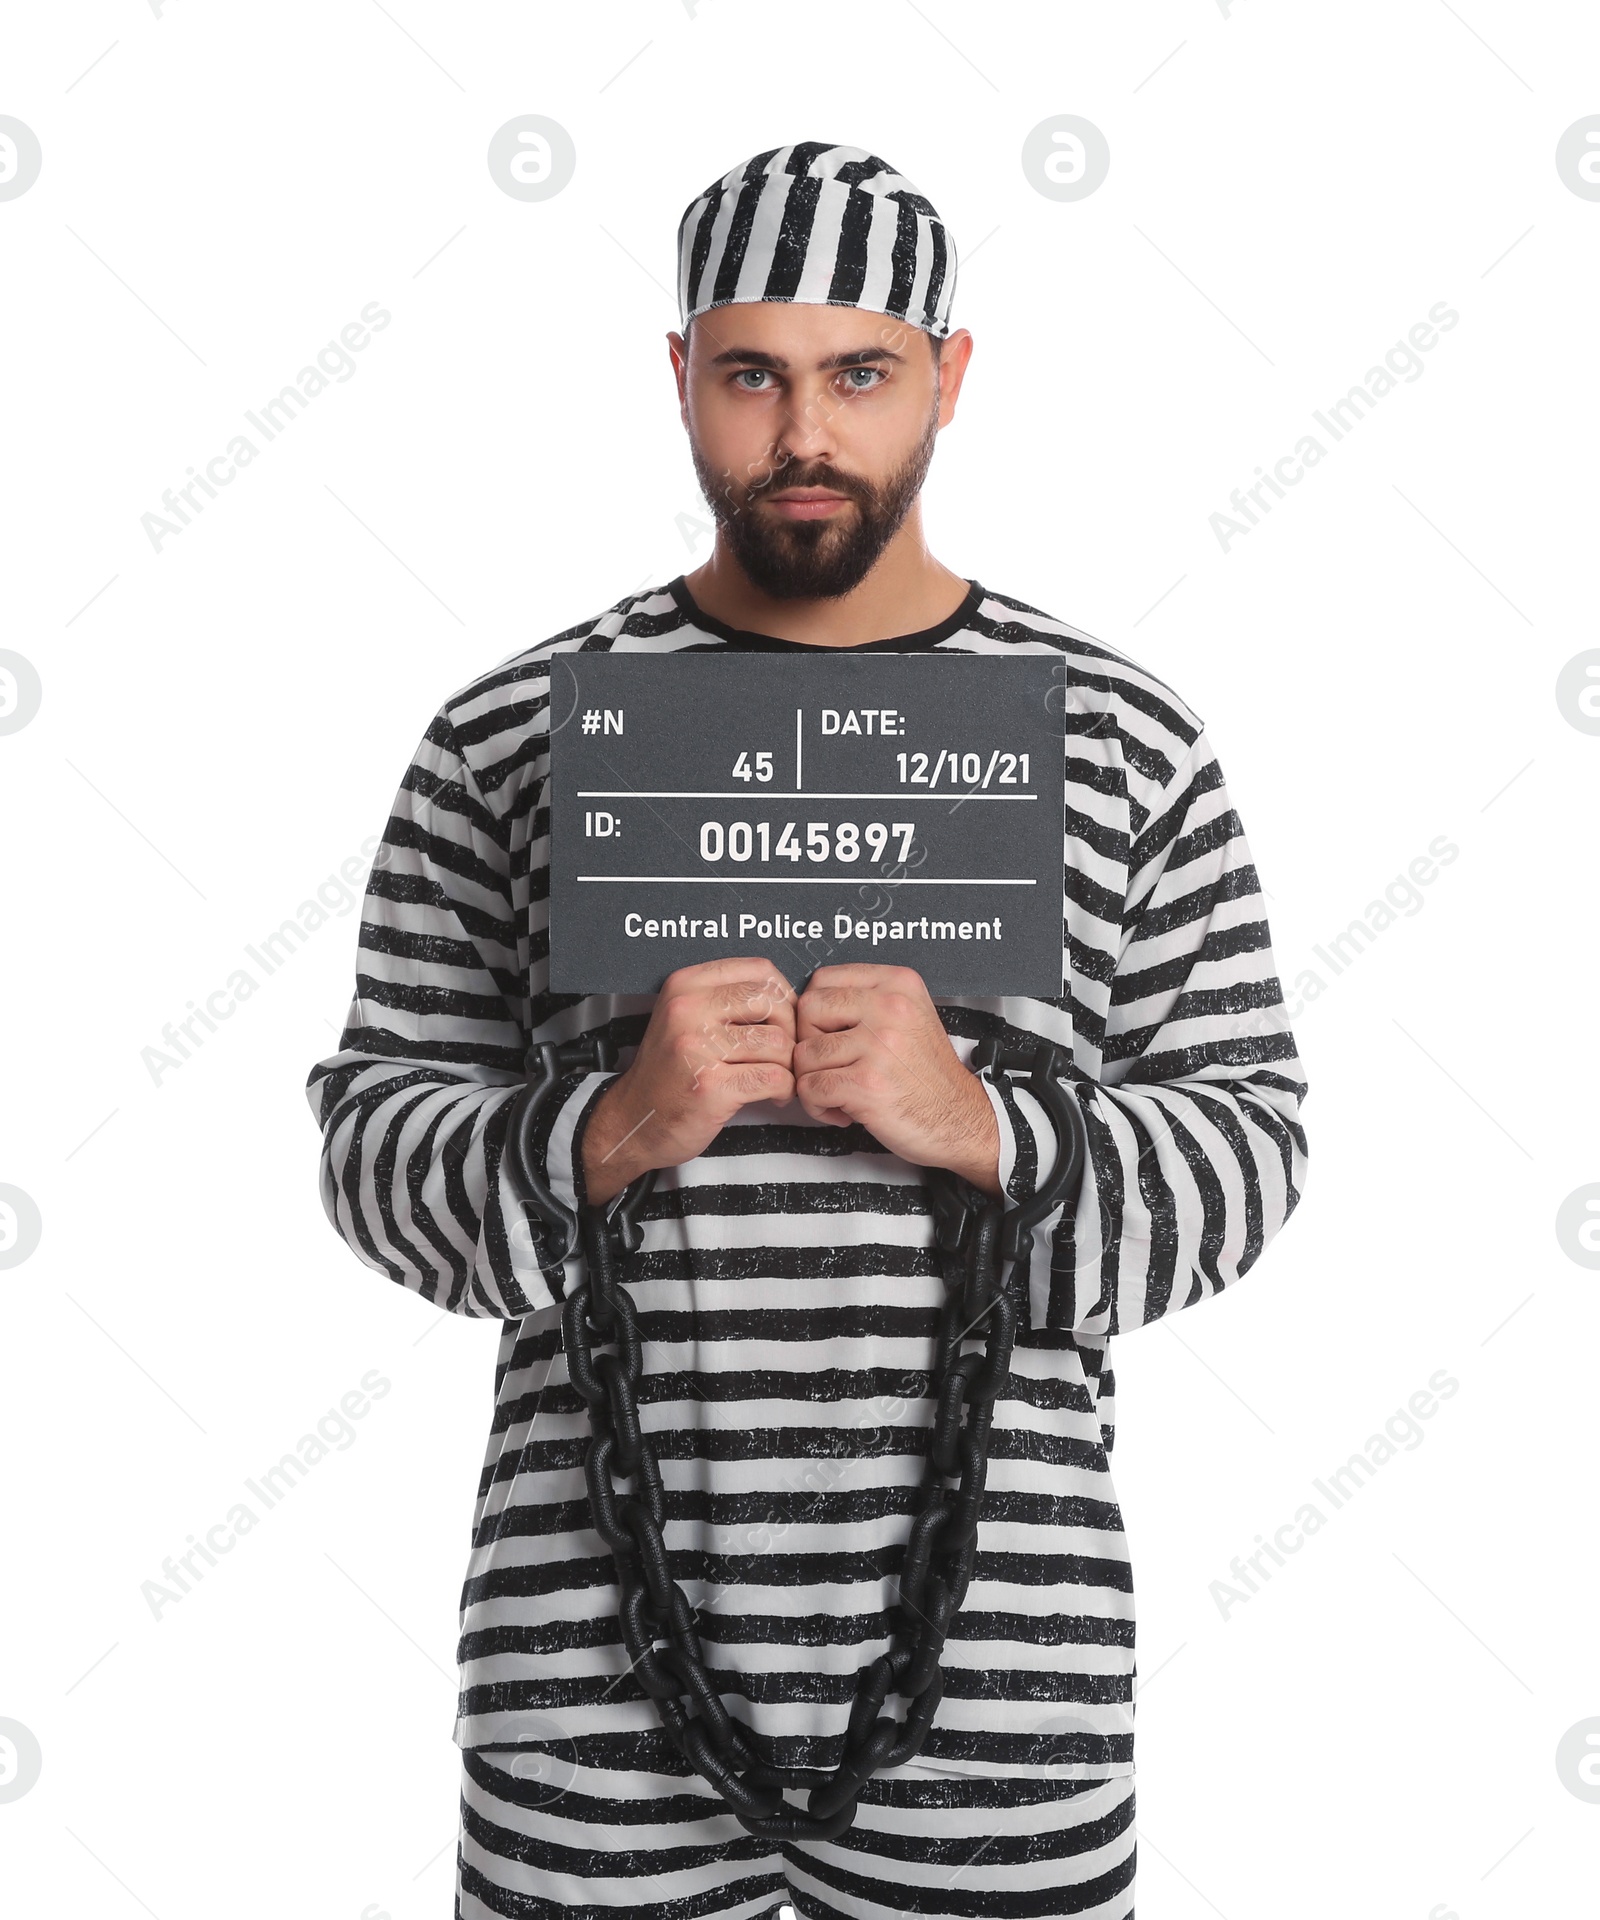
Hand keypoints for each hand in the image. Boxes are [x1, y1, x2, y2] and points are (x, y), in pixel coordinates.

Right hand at [580, 956, 795, 1206]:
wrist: (633, 1121)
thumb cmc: (669, 1072)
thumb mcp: (686, 1019)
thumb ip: (727, 1000)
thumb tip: (788, 997)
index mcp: (685, 985)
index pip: (759, 970)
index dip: (784, 994)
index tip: (782, 1018)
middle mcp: (687, 1010)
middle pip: (773, 1003)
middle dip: (791, 1031)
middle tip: (783, 1053)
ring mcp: (697, 1047)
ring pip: (778, 1043)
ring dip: (788, 1066)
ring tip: (776, 1078)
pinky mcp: (710, 1086)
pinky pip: (774, 1078)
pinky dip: (784, 1089)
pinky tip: (773, 1095)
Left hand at [791, 964, 1000, 1195]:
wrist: (961, 1119)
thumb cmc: (929, 1075)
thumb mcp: (910, 1017)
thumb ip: (866, 1001)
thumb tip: (808, 1007)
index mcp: (898, 984)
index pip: (823, 980)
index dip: (816, 1012)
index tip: (829, 1035)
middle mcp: (889, 1007)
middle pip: (808, 1010)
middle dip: (809, 1042)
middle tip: (832, 1064)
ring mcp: (878, 1045)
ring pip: (804, 1053)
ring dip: (813, 1079)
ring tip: (840, 1091)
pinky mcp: (867, 1084)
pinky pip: (810, 1088)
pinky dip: (817, 1106)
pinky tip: (842, 1110)